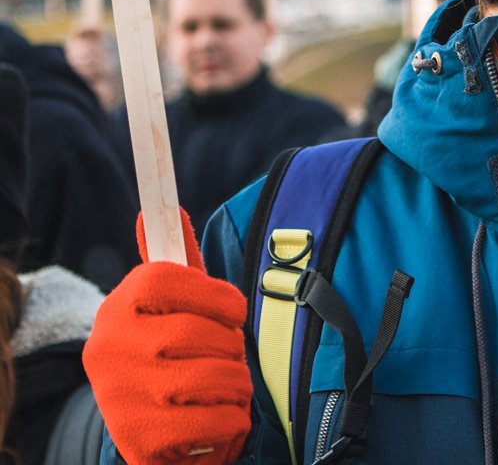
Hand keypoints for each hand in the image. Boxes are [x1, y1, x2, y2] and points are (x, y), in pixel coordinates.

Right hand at [83, 209, 252, 464]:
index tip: (231, 309)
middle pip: (202, 331)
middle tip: (222, 356)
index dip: (213, 293)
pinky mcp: (143, 439)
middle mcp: (109, 351)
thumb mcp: (172, 308)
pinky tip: (214, 418)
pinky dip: (234, 419)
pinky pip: (223, 420)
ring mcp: (123, 397)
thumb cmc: (172, 356)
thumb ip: (176, 262)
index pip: (165, 278)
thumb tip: (157, 209)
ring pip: (220, 375)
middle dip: (231, 345)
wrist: (151, 433)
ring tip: (220, 387)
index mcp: (116, 310)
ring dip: (237, 384)